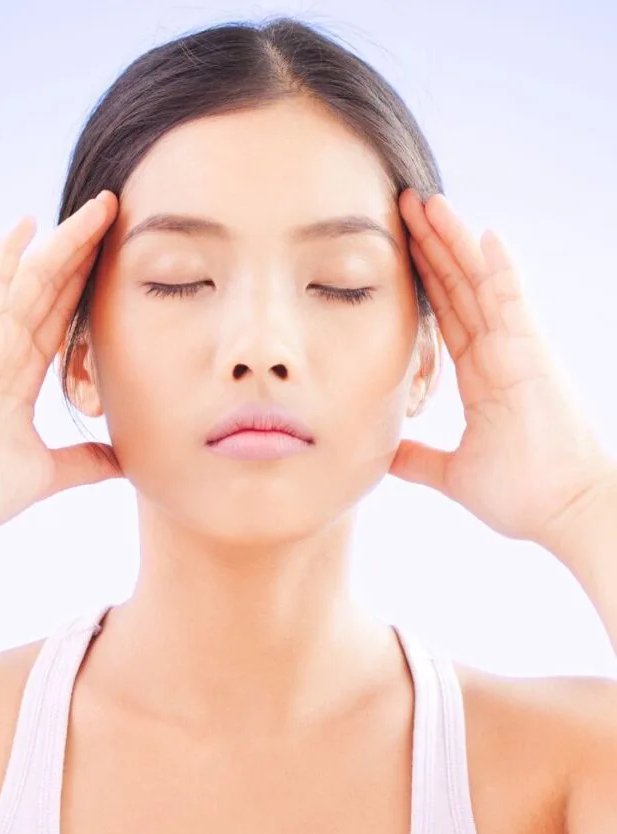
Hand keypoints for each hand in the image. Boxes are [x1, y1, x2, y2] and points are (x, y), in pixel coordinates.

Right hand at [0, 190, 122, 532]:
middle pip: (54, 288)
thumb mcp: (49, 472)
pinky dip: (8, 255)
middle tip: (115, 215)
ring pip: (36, 278)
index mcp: (22, 375)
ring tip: (99, 207)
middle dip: (85, 252)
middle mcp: (6, 349)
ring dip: (67, 242)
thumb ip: (86, 463)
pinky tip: (27, 224)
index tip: (114, 262)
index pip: (63, 320)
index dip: (87, 288)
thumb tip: (125, 463)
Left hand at [389, 187, 614, 548]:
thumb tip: (386, 454)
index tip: (398, 247)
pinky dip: (500, 269)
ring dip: (454, 242)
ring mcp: (519, 350)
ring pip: (481, 284)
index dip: (423, 280)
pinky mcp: (536, 357)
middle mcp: (500, 354)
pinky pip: (515, 304)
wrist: (564, 514)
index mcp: (481, 376)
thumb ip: (419, 459)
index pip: (445, 315)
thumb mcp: (453, 475)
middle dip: (431, 246)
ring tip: (427, 202)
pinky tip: (483, 235)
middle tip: (403, 205)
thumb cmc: (523, 495)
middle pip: (458, 287)